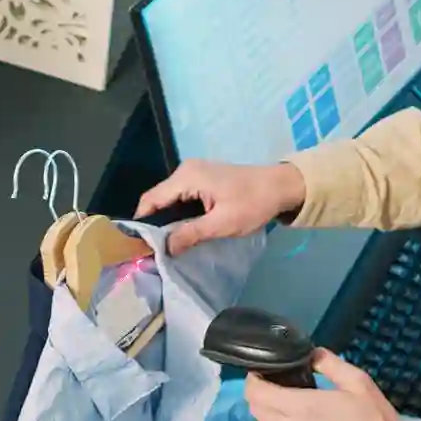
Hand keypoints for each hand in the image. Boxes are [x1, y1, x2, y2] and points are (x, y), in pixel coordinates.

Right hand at [134, 160, 307, 253]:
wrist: (281, 186)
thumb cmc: (252, 203)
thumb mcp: (222, 224)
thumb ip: (190, 234)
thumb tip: (165, 249)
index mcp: (186, 177)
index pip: (150, 200)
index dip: (142, 223)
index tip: (139, 247)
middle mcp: (185, 170)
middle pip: (158, 199)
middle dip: (154, 224)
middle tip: (153, 250)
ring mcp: (194, 172)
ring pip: (169, 199)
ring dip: (167, 220)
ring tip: (166, 244)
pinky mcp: (203, 178)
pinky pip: (181, 197)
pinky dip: (178, 213)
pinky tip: (182, 231)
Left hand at [244, 349, 420, 420]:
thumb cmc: (377, 420)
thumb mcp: (358, 381)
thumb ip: (328, 363)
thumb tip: (309, 354)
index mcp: (302, 408)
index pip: (255, 393)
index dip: (254, 381)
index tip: (262, 376)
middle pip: (257, 413)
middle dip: (263, 399)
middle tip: (281, 394)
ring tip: (292, 417)